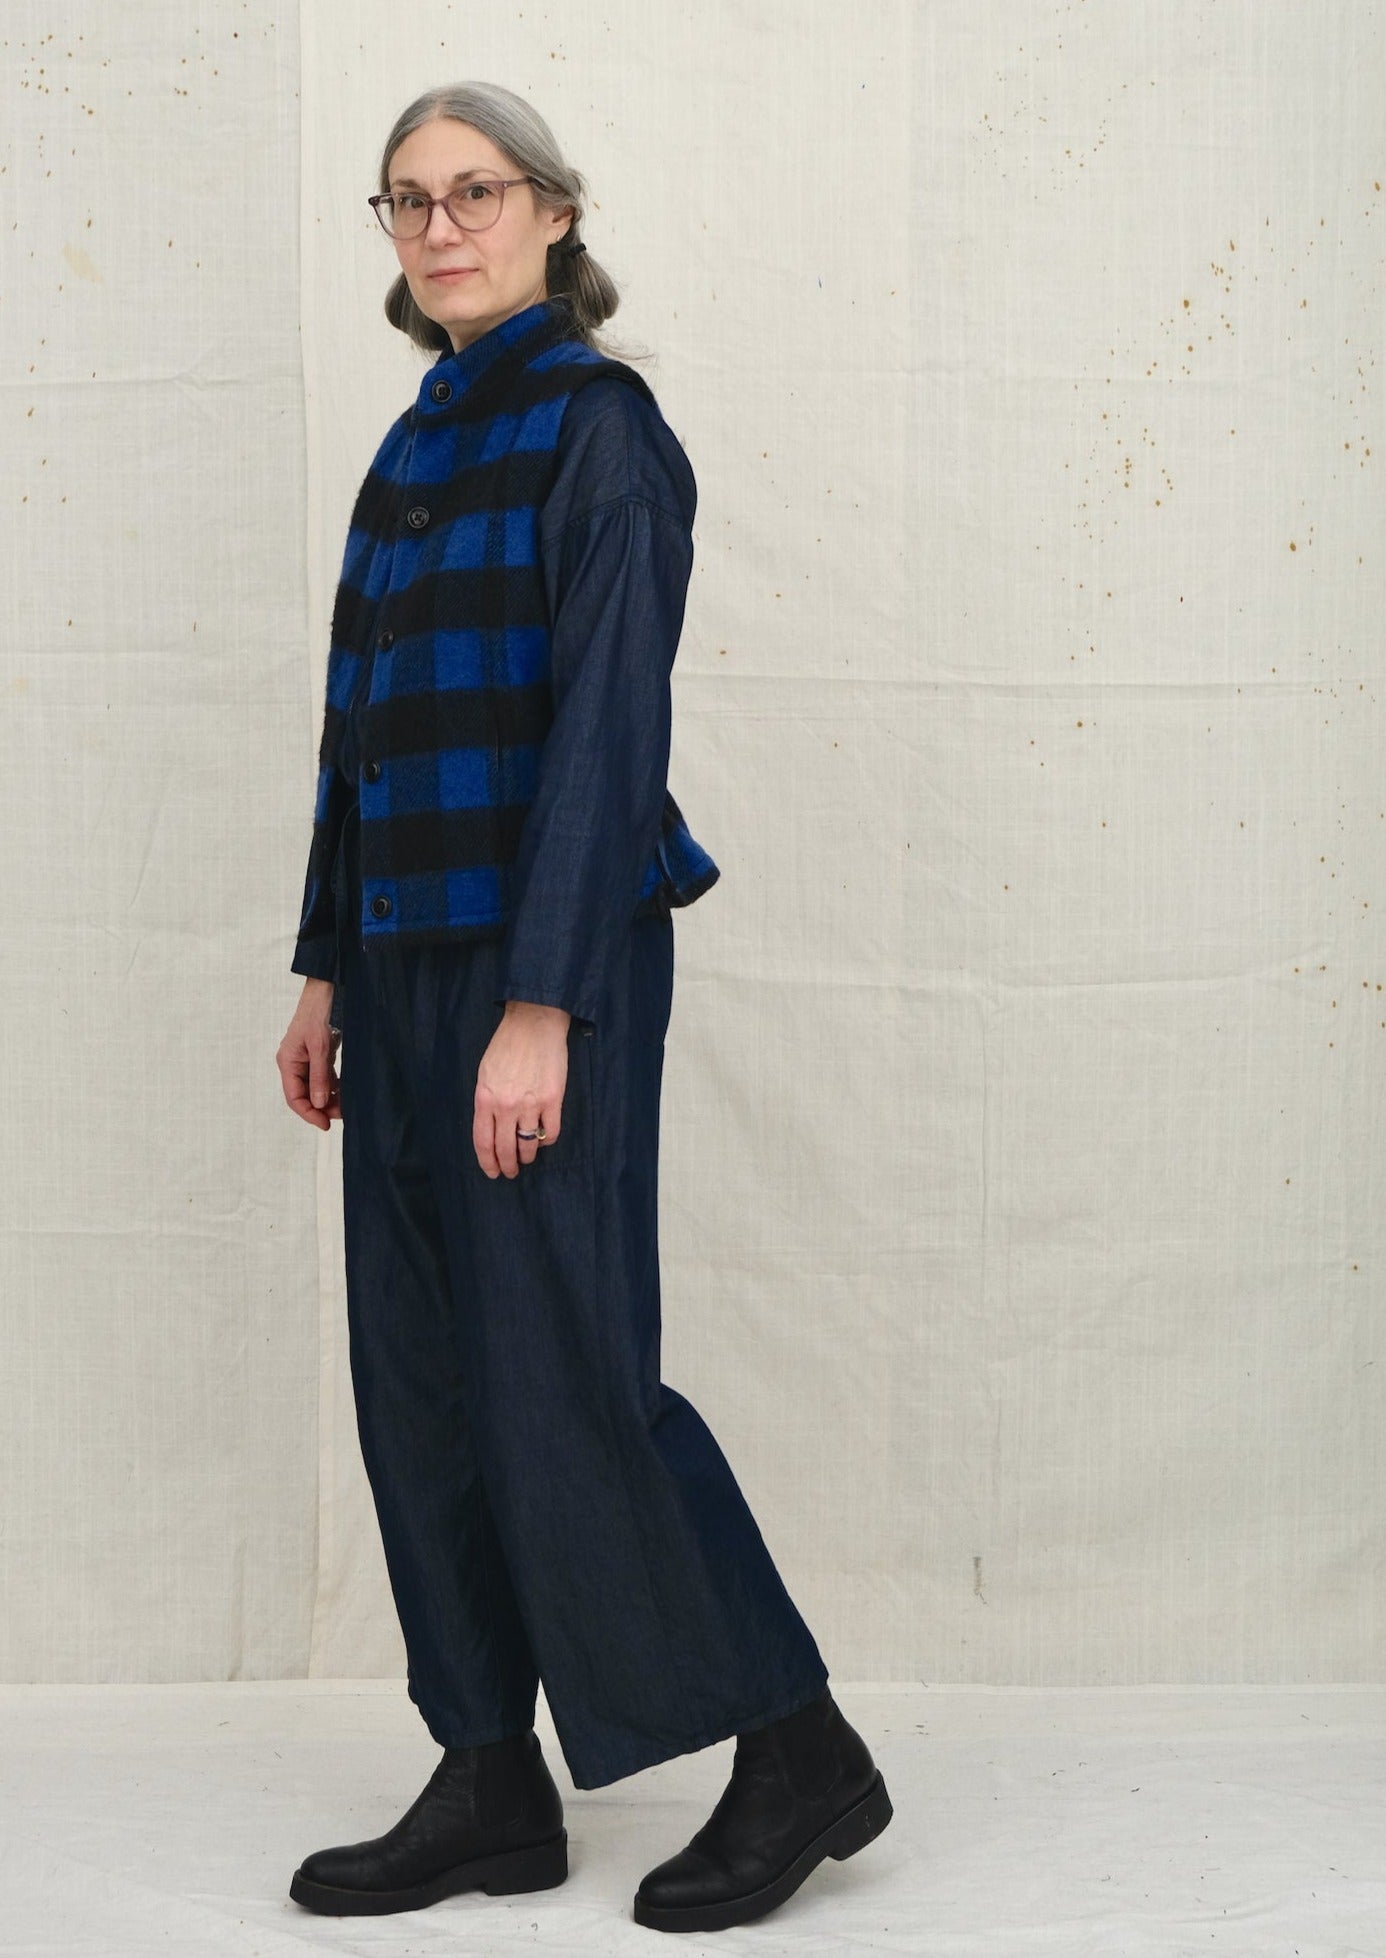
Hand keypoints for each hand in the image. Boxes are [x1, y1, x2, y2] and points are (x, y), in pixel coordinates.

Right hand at [278, 977, 340, 1130]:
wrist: (327, 989)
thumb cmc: (319, 1012)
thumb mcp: (321, 1046)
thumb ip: (320, 1076)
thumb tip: (320, 1104)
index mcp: (288, 1062)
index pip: (294, 1097)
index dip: (309, 1113)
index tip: (326, 1125)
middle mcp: (294, 1063)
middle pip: (304, 1095)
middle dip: (322, 1108)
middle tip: (342, 1116)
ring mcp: (306, 1059)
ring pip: (316, 1087)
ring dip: (330, 1098)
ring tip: (347, 1106)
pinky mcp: (318, 1054)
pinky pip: (324, 1077)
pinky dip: (335, 1086)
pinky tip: (346, 1091)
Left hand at [475, 1000, 571, 1178]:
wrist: (534, 1023)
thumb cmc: (507, 1045)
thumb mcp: (485, 1073)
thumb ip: (487, 1102)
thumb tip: (493, 1128)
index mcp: (485, 1098)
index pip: (483, 1142)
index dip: (487, 1162)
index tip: (492, 1172)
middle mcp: (506, 1106)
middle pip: (505, 1149)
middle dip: (507, 1166)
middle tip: (510, 1172)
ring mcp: (531, 1104)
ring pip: (528, 1145)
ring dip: (527, 1156)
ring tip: (527, 1157)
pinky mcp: (553, 1100)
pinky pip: (550, 1133)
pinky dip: (546, 1141)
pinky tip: (543, 1138)